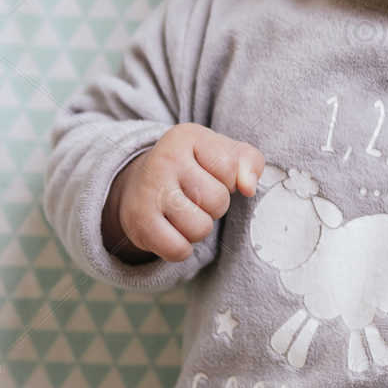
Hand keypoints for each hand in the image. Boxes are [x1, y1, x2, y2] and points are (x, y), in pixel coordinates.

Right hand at [103, 123, 265, 263]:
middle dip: (214, 207)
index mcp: (187, 137)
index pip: (231, 169)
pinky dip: (181, 248)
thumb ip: (249, 162)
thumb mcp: (223, 153)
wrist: (140, 185)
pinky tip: (172, 231)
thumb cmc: (192, 168)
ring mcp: (149, 191)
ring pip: (201, 228)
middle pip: (218, 201)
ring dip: (198, 228)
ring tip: (184, 213)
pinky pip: (178, 250)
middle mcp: (164, 159)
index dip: (229, 180)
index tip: (211, 175)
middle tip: (195, 198)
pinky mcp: (139, 222)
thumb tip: (249, 187)